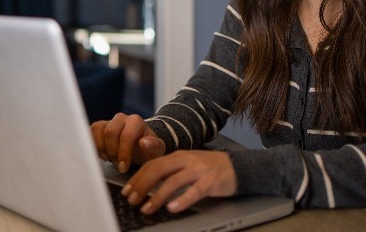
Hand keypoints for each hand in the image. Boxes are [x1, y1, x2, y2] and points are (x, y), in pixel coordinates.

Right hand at [90, 113, 165, 172]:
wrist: (140, 146)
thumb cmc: (148, 149)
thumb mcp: (157, 150)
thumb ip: (153, 146)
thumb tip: (143, 143)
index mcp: (136, 121)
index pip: (126, 136)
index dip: (123, 153)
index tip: (123, 168)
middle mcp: (121, 118)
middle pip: (109, 132)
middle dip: (112, 152)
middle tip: (117, 164)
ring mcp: (109, 121)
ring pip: (97, 131)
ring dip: (102, 149)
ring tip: (110, 159)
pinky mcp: (99, 127)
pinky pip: (90, 132)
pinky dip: (93, 146)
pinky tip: (102, 155)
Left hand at [122, 150, 236, 214]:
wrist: (238, 166)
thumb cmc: (209, 168)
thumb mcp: (187, 164)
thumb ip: (170, 170)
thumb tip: (146, 184)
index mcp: (178, 156)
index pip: (152, 164)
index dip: (137, 177)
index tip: (127, 191)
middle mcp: (186, 160)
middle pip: (158, 170)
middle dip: (142, 185)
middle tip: (131, 200)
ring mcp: (198, 170)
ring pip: (173, 181)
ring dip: (157, 196)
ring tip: (147, 209)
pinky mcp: (211, 181)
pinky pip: (194, 191)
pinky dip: (182, 200)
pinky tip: (172, 208)